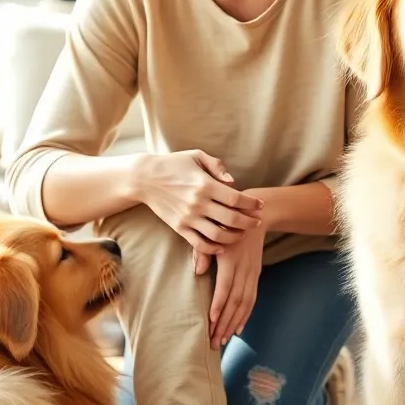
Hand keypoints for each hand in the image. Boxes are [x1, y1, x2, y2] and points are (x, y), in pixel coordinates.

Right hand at [136, 150, 263, 254]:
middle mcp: (198, 203)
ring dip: (235, 237)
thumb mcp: (196, 156)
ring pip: (218, 235)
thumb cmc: (173, 164)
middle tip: (257, 221)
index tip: (260, 205)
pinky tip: (223, 245)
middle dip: (249, 222)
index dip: (251, 203)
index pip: (235, 198)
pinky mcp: (179, 228)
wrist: (144, 179)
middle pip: (231, 219)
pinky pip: (199, 244)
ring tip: (242, 233)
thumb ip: (217, 166)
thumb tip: (233, 182)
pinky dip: (214, 248)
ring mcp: (188, 218)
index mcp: (204, 185)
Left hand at [207, 219, 265, 348]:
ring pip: (244, 304)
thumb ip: (203, 251)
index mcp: (231, 259)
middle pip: (235, 301)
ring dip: (234, 324)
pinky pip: (252, 299)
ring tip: (223, 340)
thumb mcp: (213, 233)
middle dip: (224, 323)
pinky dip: (245, 316)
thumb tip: (198, 272)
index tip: (211, 322)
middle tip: (213, 342)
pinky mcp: (256, 275)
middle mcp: (244, 269)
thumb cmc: (227, 225)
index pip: (225, 287)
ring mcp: (252, 274)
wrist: (256, 218)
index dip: (219, 305)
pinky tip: (238, 329)